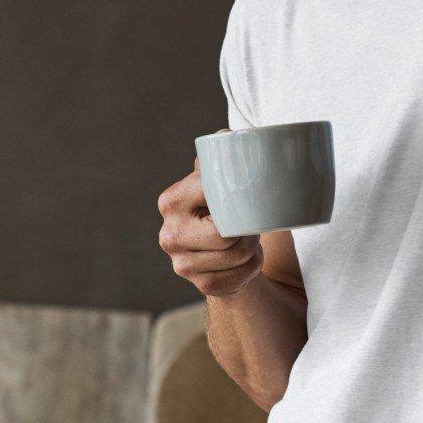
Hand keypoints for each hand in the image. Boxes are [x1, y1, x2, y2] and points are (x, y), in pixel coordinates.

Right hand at [157, 152, 263, 297]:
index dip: (237, 199)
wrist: (226, 250)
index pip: (214, 197)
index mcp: (172, 201)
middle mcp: (169, 234)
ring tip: (246, 239)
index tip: (243, 197)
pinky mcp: (199, 285)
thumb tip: (226, 137)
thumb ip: (220, 155)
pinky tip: (244, 260)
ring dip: (252, 248)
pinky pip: (240, 276)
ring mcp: (181, 264)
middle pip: (226, 235)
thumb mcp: (221, 179)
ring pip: (237, 255)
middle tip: (249, 224)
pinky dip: (252, 268)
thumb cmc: (226, 207)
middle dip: (247, 230)